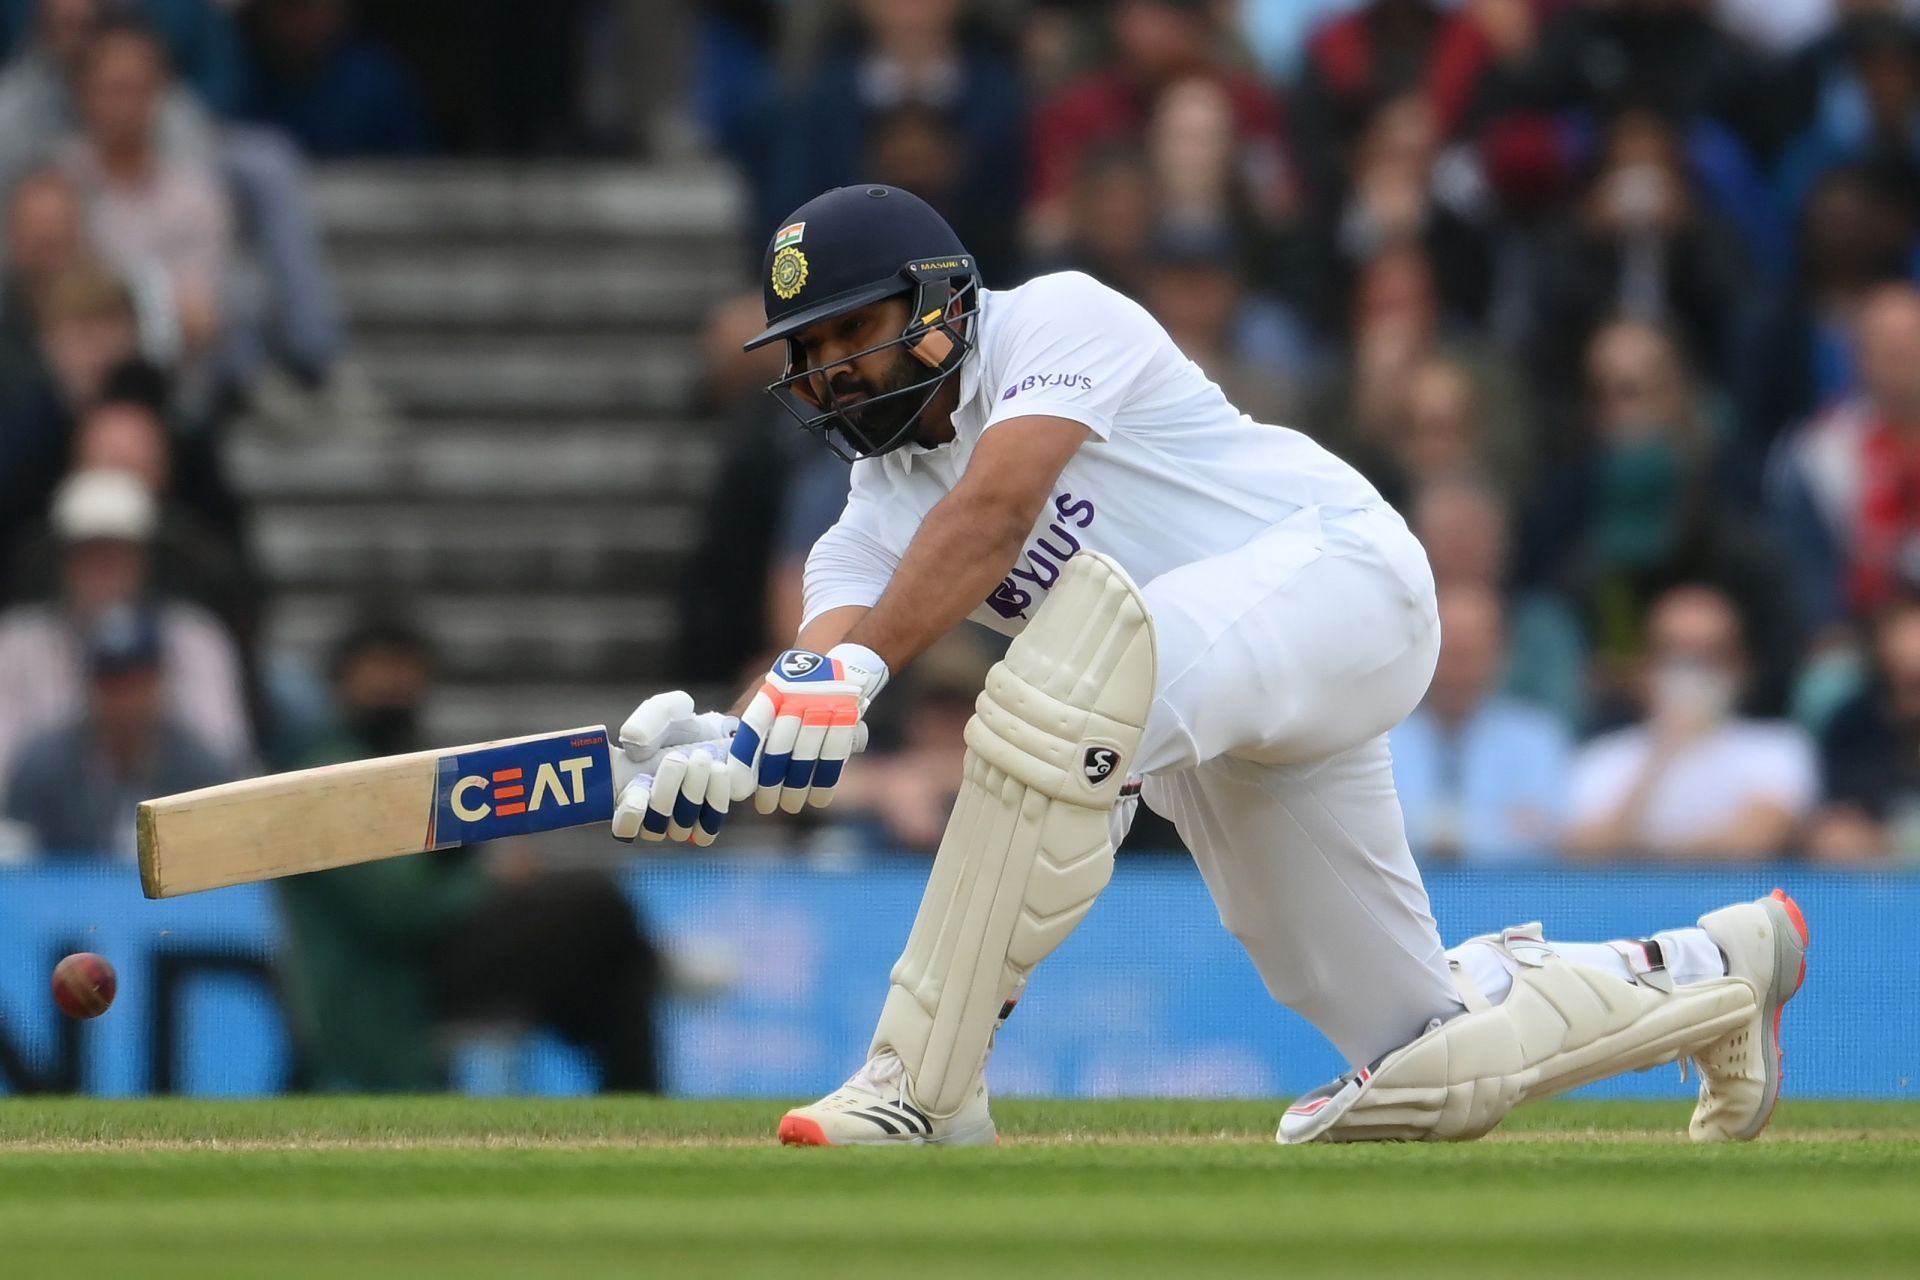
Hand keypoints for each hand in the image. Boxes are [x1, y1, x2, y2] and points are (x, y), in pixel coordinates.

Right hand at [611, 690, 737, 844]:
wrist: (716, 731)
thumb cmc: (680, 725)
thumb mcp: (663, 711)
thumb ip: (644, 722)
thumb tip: (635, 746)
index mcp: (628, 792)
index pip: (621, 825)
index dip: (629, 814)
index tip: (641, 784)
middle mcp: (650, 816)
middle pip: (653, 826)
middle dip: (666, 789)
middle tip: (678, 757)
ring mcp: (678, 824)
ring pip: (681, 826)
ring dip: (693, 789)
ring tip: (701, 756)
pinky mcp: (706, 823)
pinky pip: (708, 827)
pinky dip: (716, 796)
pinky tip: (718, 769)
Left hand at [728, 645, 883, 813]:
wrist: (840, 662)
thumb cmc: (794, 686)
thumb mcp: (768, 689)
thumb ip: (747, 716)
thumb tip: (725, 750)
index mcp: (773, 690)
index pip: (753, 726)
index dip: (745, 758)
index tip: (741, 787)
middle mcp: (798, 697)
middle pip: (781, 746)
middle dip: (771, 782)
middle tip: (765, 806)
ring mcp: (825, 706)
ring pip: (807, 755)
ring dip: (797, 787)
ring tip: (789, 806)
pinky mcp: (847, 717)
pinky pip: (835, 755)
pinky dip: (826, 781)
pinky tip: (817, 799)